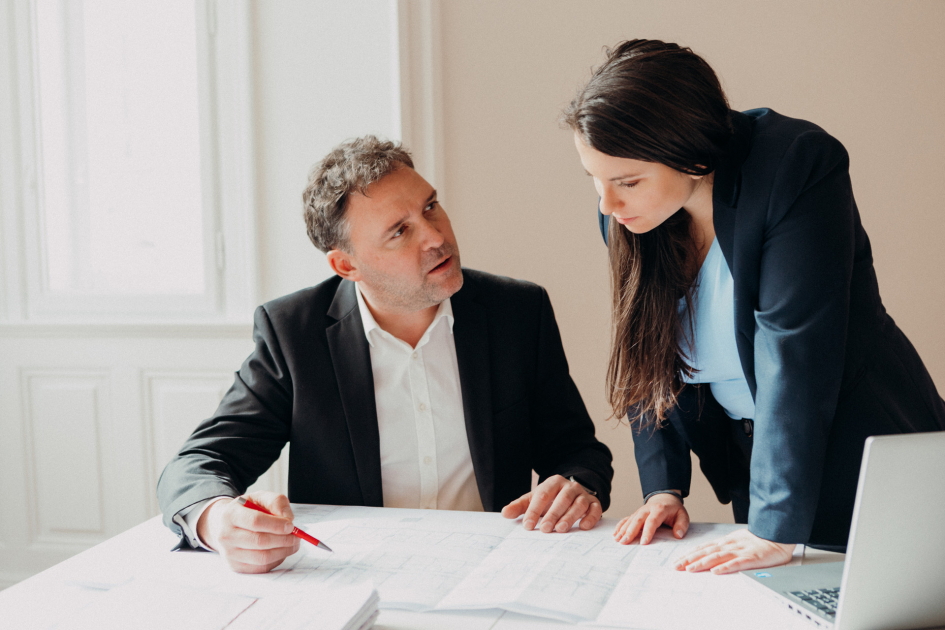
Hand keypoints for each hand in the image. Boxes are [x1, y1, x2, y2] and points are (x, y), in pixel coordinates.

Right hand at [197, 491, 300, 573]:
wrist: (227, 524)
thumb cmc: (248, 510)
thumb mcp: (261, 497)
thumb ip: (277, 502)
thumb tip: (288, 519)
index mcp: (231, 514)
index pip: (255, 521)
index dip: (276, 525)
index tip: (291, 525)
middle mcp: (226, 535)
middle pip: (260, 541)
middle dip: (283, 539)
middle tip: (296, 536)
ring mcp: (230, 553)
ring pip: (262, 558)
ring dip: (283, 551)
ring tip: (292, 543)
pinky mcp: (236, 566)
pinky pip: (261, 567)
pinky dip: (276, 560)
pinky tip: (280, 550)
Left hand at [501, 474, 601, 532]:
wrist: (573, 494)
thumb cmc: (550, 499)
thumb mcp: (534, 500)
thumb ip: (520, 506)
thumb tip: (505, 513)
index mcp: (553, 482)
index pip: (542, 495)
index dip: (534, 510)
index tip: (527, 525)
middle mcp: (570, 487)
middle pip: (562, 499)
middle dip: (552, 515)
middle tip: (544, 529)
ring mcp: (583, 494)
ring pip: (578, 504)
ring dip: (570, 517)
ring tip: (560, 530)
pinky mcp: (594, 503)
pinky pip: (595, 509)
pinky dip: (590, 517)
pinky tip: (583, 527)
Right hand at [613, 492, 688, 544]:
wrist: (665, 498)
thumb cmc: (674, 510)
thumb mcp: (682, 515)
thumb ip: (682, 525)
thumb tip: (678, 535)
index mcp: (659, 509)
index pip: (652, 521)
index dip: (648, 531)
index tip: (644, 542)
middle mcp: (647, 509)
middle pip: (637, 520)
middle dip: (630, 531)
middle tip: (625, 542)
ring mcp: (639, 511)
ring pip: (630, 520)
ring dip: (623, 530)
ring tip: (618, 540)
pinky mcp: (635, 514)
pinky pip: (626, 519)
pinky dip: (620, 526)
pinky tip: (616, 534)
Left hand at [674, 528, 794, 574]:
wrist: (779, 534)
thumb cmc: (760, 540)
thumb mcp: (738, 541)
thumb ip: (725, 548)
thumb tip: (710, 558)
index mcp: (726, 541)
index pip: (704, 548)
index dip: (689, 554)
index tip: (677, 561)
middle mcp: (730, 545)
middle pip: (706, 552)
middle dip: (690, 559)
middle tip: (676, 567)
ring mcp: (741, 551)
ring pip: (718, 557)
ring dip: (702, 563)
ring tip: (690, 569)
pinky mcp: (752, 557)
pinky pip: (738, 563)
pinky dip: (726, 567)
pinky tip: (716, 571)